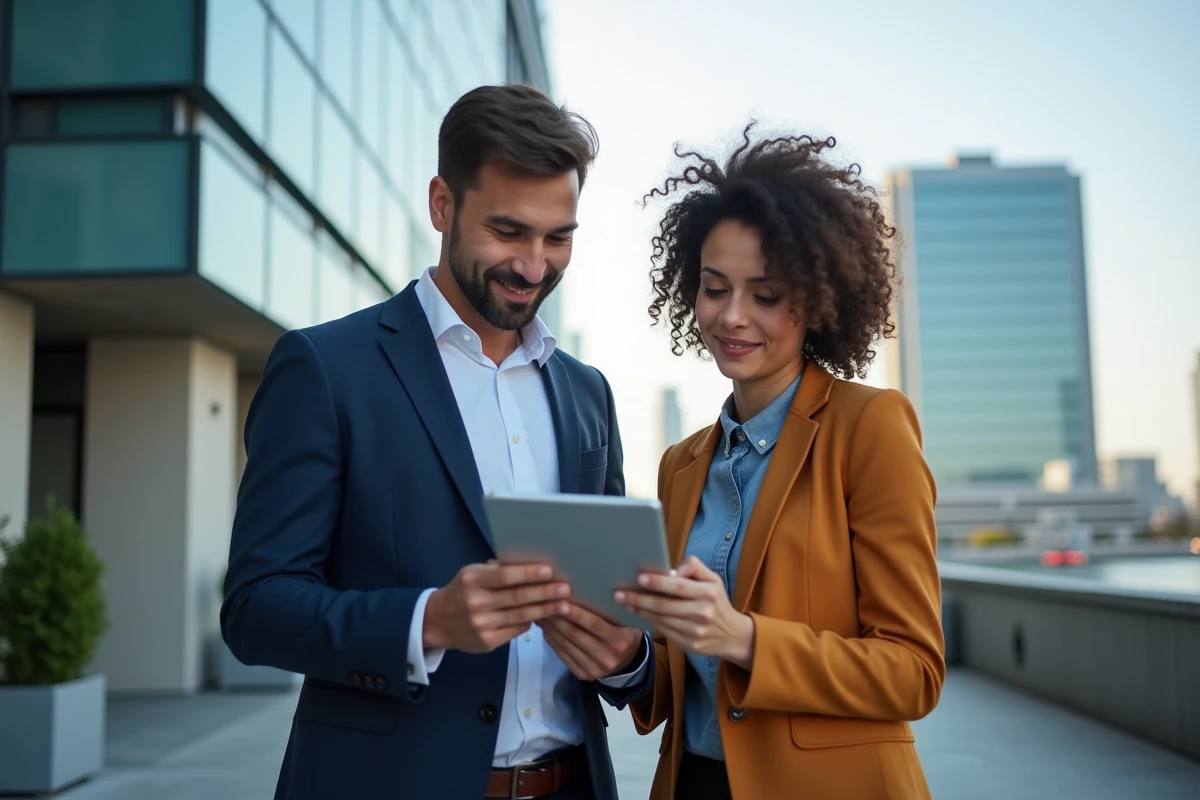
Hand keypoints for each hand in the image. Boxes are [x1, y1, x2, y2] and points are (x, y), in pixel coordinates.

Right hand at [423, 562, 569, 652]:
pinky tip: (545, 616)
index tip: (549, 570)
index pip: (505, 576)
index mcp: (472, 580)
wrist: (438, 622)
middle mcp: (476, 603)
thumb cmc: (462, 591)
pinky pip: (517, 630)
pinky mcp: (488, 641)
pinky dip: (532, 622)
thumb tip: (532, 567)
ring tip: (564, 604)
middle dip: (544, 593)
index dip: (528, 574)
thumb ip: (497, 572)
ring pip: (520, 616)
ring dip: (545, 610)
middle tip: (565, 589)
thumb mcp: (473, 574)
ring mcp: (482, 625)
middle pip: (517, 597)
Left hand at [539, 604, 643, 680]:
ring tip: (541, 612)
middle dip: (557, 618)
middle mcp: (607, 656)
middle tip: (543, 603)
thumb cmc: (625, 632)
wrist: (629, 662)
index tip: (560, 601)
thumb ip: (610, 609)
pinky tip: (546, 629)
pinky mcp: (583, 674)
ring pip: (566, 645)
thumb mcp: (625, 620)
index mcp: (621, 640)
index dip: (576, 614)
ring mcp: (594, 669)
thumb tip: (579, 591)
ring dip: (551, 628)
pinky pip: (563, 656)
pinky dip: (552, 641)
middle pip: (576, 634)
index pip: (594, 624)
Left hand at [616, 556, 754, 668]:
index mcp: (708, 593)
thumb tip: (673, 570)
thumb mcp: (713, 579)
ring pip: (661, 619)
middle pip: (664, 605)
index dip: (657, 582)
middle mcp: (702, 613)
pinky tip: (637, 613)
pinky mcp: (689, 644)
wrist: (733, 635)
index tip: (639, 578)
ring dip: (640, 609)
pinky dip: (648, 621)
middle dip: (639, 598)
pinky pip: (664, 630)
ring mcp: (695, 631)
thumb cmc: (717, 601)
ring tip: (624, 601)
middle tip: (619, 593)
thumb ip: (694, 567)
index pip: (678, 586)